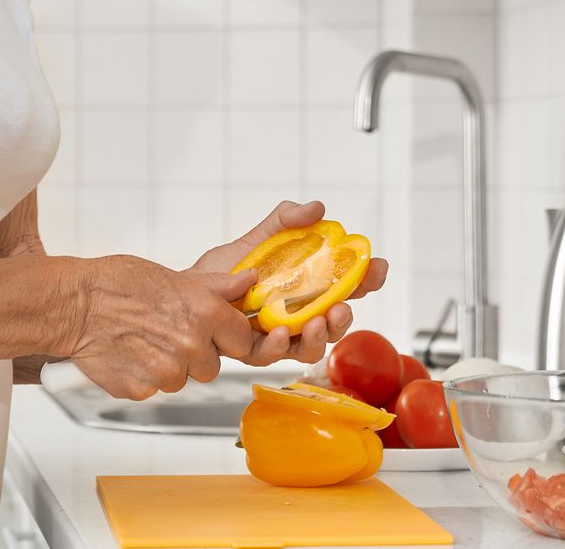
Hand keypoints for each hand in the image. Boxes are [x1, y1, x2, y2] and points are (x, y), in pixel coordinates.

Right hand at [69, 255, 255, 400]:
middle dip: (196, 354)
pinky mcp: (141, 389)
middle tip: (169, 333)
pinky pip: (153, 389)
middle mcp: (191, 344)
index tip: (215, 333)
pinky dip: (142, 377)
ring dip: (168, 366)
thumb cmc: (119, 283)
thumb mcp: (175, 277)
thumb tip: (248, 282)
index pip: (241, 340)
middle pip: (211, 366)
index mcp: (205, 313)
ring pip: (181, 379)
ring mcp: (166, 371)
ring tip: (144, 341)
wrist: (74, 303)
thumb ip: (217, 287)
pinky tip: (128, 354)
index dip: (227, 336)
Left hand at [190, 199, 389, 366]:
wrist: (187, 291)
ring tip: (317, 322)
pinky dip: (280, 345)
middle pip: (336, 321)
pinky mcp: (255, 350)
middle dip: (347, 316)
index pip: (346, 284)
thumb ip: (286, 221)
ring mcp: (280, 335)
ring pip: (312, 346)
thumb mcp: (258, 239)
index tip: (376, 266)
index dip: (367, 277)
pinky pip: (273, 355)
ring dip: (320, 337)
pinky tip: (279, 332)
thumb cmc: (225, 270)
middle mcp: (299, 314)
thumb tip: (317, 208)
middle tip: (343, 307)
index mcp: (307, 287)